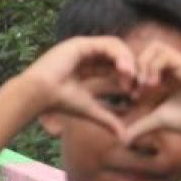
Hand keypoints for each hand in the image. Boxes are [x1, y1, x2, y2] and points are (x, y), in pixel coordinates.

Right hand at [20, 36, 137, 139]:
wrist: (39, 94)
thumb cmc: (59, 102)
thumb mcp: (90, 110)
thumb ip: (108, 119)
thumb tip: (124, 137)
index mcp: (87, 69)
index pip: (114, 68)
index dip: (128, 79)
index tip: (136, 94)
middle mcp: (86, 56)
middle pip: (118, 56)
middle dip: (132, 68)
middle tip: (140, 84)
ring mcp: (83, 48)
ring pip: (116, 47)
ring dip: (128, 61)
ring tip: (132, 77)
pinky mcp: (81, 43)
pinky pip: (108, 44)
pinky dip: (120, 55)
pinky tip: (125, 70)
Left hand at [124, 41, 180, 146]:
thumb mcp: (157, 120)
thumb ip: (139, 126)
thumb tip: (123, 140)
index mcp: (166, 74)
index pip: (143, 59)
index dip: (132, 73)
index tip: (130, 93)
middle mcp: (173, 66)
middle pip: (146, 49)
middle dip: (134, 66)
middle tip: (133, 87)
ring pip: (155, 47)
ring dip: (144, 64)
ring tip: (144, 86)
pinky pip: (165, 54)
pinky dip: (153, 66)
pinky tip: (152, 85)